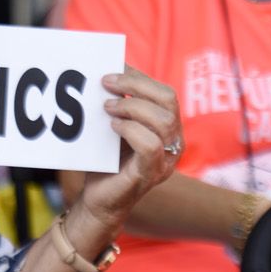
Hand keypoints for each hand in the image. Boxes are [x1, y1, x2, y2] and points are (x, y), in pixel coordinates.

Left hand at [76, 67, 181, 229]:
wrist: (97, 202)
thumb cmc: (105, 163)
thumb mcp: (113, 128)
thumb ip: (118, 105)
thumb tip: (108, 73)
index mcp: (168, 130)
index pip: (166, 94)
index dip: (141, 78)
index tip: (114, 69)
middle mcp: (173, 144)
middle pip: (169, 102)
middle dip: (137, 86)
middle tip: (107, 83)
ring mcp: (165, 161)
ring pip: (164, 121)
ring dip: (132, 107)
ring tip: (107, 107)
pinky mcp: (149, 175)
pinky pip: (151, 145)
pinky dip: (131, 129)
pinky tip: (113, 126)